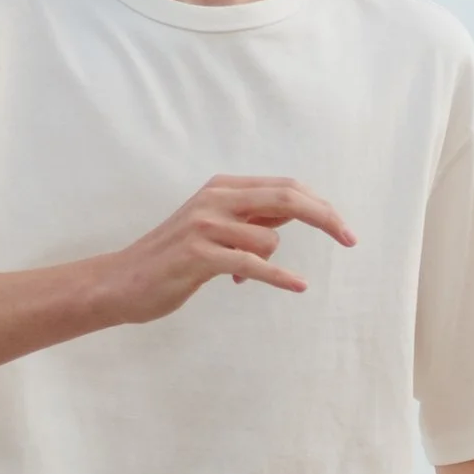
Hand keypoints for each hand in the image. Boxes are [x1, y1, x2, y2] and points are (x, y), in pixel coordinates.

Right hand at [105, 176, 354, 321]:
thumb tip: (299, 213)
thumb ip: (253, 219)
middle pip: (286, 199)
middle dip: (325, 217)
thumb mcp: (216, 230)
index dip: (320, 206)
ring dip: (267, 263)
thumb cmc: (173, 259)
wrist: (123, 282)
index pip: (285, 188)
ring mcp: (204, 225)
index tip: (344, 229)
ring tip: (235, 274)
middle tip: (351, 238)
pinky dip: (278, 276)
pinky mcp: (197, 255)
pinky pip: (251, 263)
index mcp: (222, 189)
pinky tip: (297, 286)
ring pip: (267, 238)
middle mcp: (214, 200)